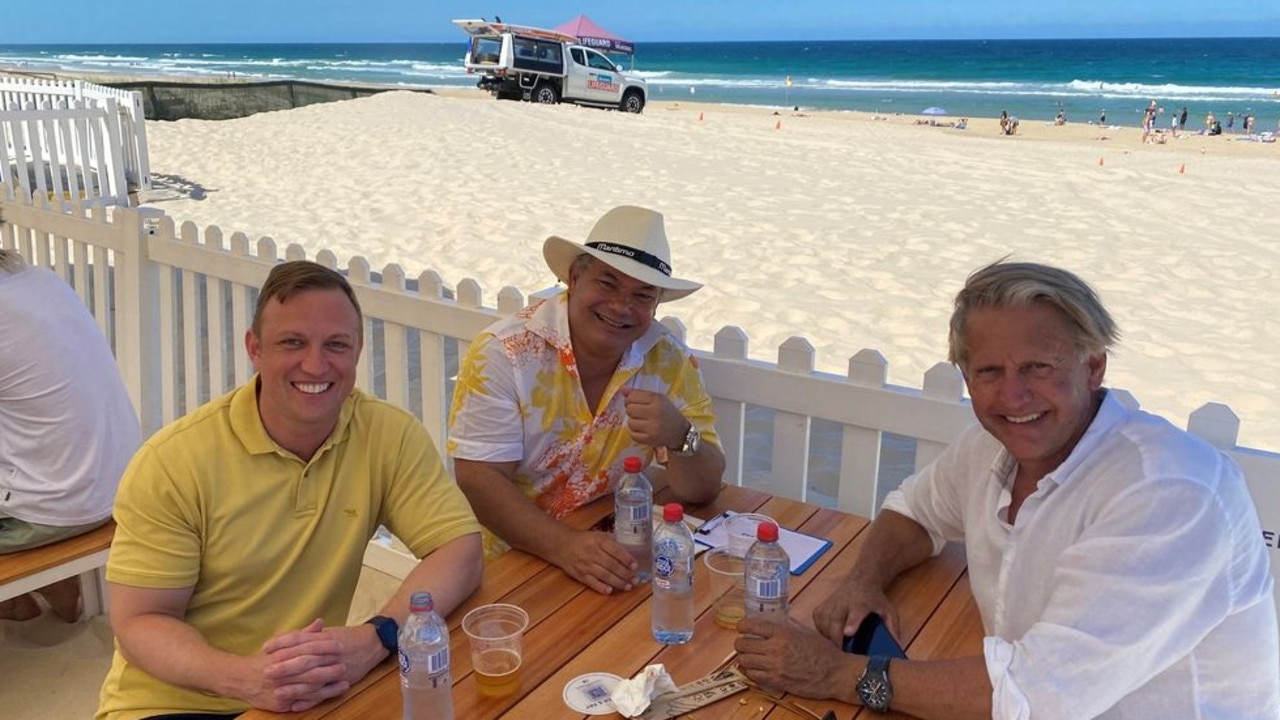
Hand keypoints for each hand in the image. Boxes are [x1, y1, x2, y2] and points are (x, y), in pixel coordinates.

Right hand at [245, 619, 350, 711]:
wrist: (240, 679)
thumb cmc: (266, 659)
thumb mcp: (281, 643)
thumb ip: (302, 635)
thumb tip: (320, 622)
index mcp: (280, 654)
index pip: (305, 649)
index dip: (324, 647)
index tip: (339, 644)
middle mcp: (279, 672)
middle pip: (308, 669)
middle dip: (328, 667)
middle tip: (344, 664)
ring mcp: (279, 689)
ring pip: (307, 687)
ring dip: (328, 685)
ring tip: (345, 681)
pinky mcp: (280, 704)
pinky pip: (302, 702)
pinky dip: (317, 698)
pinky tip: (331, 694)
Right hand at [552, 529, 638, 593]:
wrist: (562, 546)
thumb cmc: (585, 540)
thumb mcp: (598, 535)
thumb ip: (612, 542)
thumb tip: (629, 552)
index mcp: (598, 540)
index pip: (615, 550)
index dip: (626, 558)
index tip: (635, 566)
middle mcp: (592, 552)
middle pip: (611, 565)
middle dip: (625, 574)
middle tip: (636, 580)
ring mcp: (585, 565)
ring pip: (604, 575)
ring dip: (618, 582)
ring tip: (628, 587)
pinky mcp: (580, 575)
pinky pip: (592, 583)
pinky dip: (601, 587)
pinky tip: (610, 591)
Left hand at [621, 388, 686, 449]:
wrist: (680, 431)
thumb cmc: (667, 412)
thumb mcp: (657, 399)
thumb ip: (639, 393)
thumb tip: (622, 389)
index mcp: (657, 399)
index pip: (632, 396)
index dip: (630, 400)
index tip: (635, 403)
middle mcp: (655, 412)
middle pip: (629, 409)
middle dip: (631, 411)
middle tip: (639, 413)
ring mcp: (652, 427)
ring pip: (630, 423)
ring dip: (634, 423)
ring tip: (644, 422)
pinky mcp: (650, 439)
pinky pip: (632, 434)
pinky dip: (636, 433)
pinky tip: (644, 430)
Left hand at [734, 616, 856, 700]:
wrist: (836, 673)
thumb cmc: (824, 652)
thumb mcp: (805, 632)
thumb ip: (788, 625)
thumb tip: (776, 619)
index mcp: (782, 633)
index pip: (751, 626)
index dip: (742, 626)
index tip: (741, 627)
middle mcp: (775, 649)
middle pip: (743, 644)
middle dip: (741, 643)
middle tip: (743, 643)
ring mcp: (775, 667)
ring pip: (745, 661)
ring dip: (744, 658)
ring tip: (749, 656)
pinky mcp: (777, 682)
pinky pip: (754, 676)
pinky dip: (752, 672)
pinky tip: (757, 669)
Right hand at [812, 582, 898, 643]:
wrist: (862, 579)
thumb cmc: (875, 599)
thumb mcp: (889, 611)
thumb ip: (893, 628)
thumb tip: (897, 647)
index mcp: (862, 603)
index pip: (855, 613)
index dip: (851, 623)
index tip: (848, 633)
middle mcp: (844, 602)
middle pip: (835, 622)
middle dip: (836, 639)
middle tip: (842, 654)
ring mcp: (831, 602)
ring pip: (823, 623)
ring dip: (828, 637)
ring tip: (836, 646)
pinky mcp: (822, 605)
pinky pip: (817, 621)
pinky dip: (821, 631)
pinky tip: (829, 635)